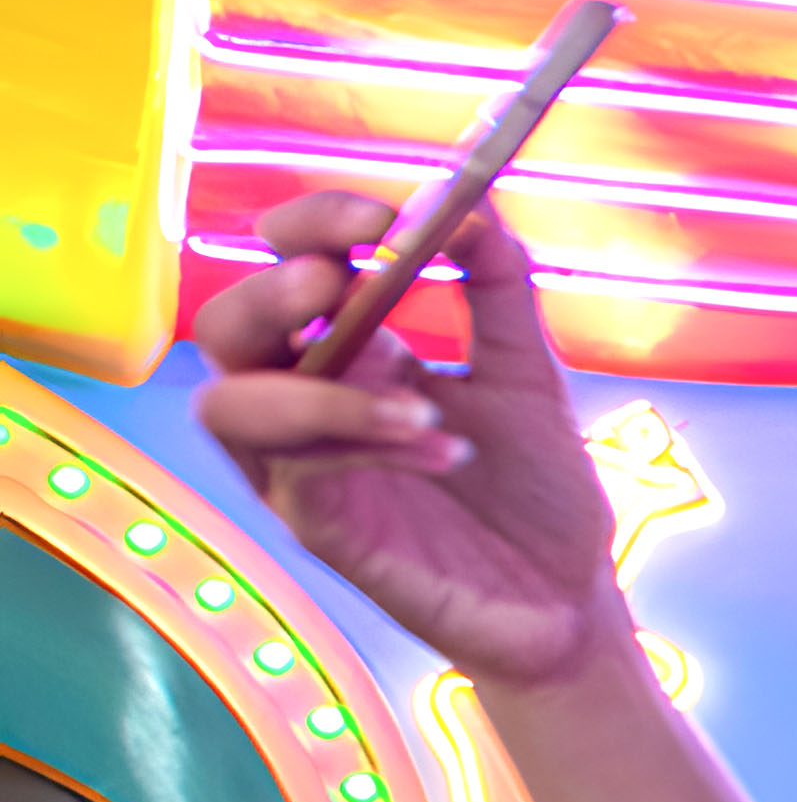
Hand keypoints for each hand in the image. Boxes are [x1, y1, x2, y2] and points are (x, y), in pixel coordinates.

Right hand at [187, 194, 632, 683]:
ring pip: (230, 406)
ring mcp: (303, 468)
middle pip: (222, 328)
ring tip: (419, 402)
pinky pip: (301, 474)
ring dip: (318, 386)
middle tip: (343, 283)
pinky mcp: (320, 529)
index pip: (286, 265)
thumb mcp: (527, 371)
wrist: (569, 595)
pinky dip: (367, 445)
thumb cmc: (535, 487)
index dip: (312, 226)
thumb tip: (472, 206)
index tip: (379, 216)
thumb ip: (498, 289)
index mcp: (348, 351)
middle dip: (270, 293)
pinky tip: (446, 450)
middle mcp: (308, 401)